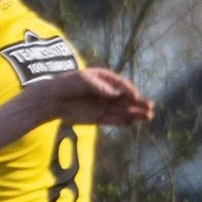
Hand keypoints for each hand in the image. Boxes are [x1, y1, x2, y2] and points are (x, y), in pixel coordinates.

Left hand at [28, 68, 153, 126]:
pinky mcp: (99, 118)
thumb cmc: (66, 84)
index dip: (129, 90)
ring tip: (148, 117)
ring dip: (135, 113)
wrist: (51, 99)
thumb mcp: (81, 80)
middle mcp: (107, 92)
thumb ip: (99, 86)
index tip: (135, 96)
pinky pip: (114, 120)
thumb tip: (115, 94)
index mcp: (104, 78)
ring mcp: (104, 105)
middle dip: (138, 103)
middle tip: (151, 107)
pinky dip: (124, 122)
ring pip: (123, 110)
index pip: (121, 84)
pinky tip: (134, 123)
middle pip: (126, 98)